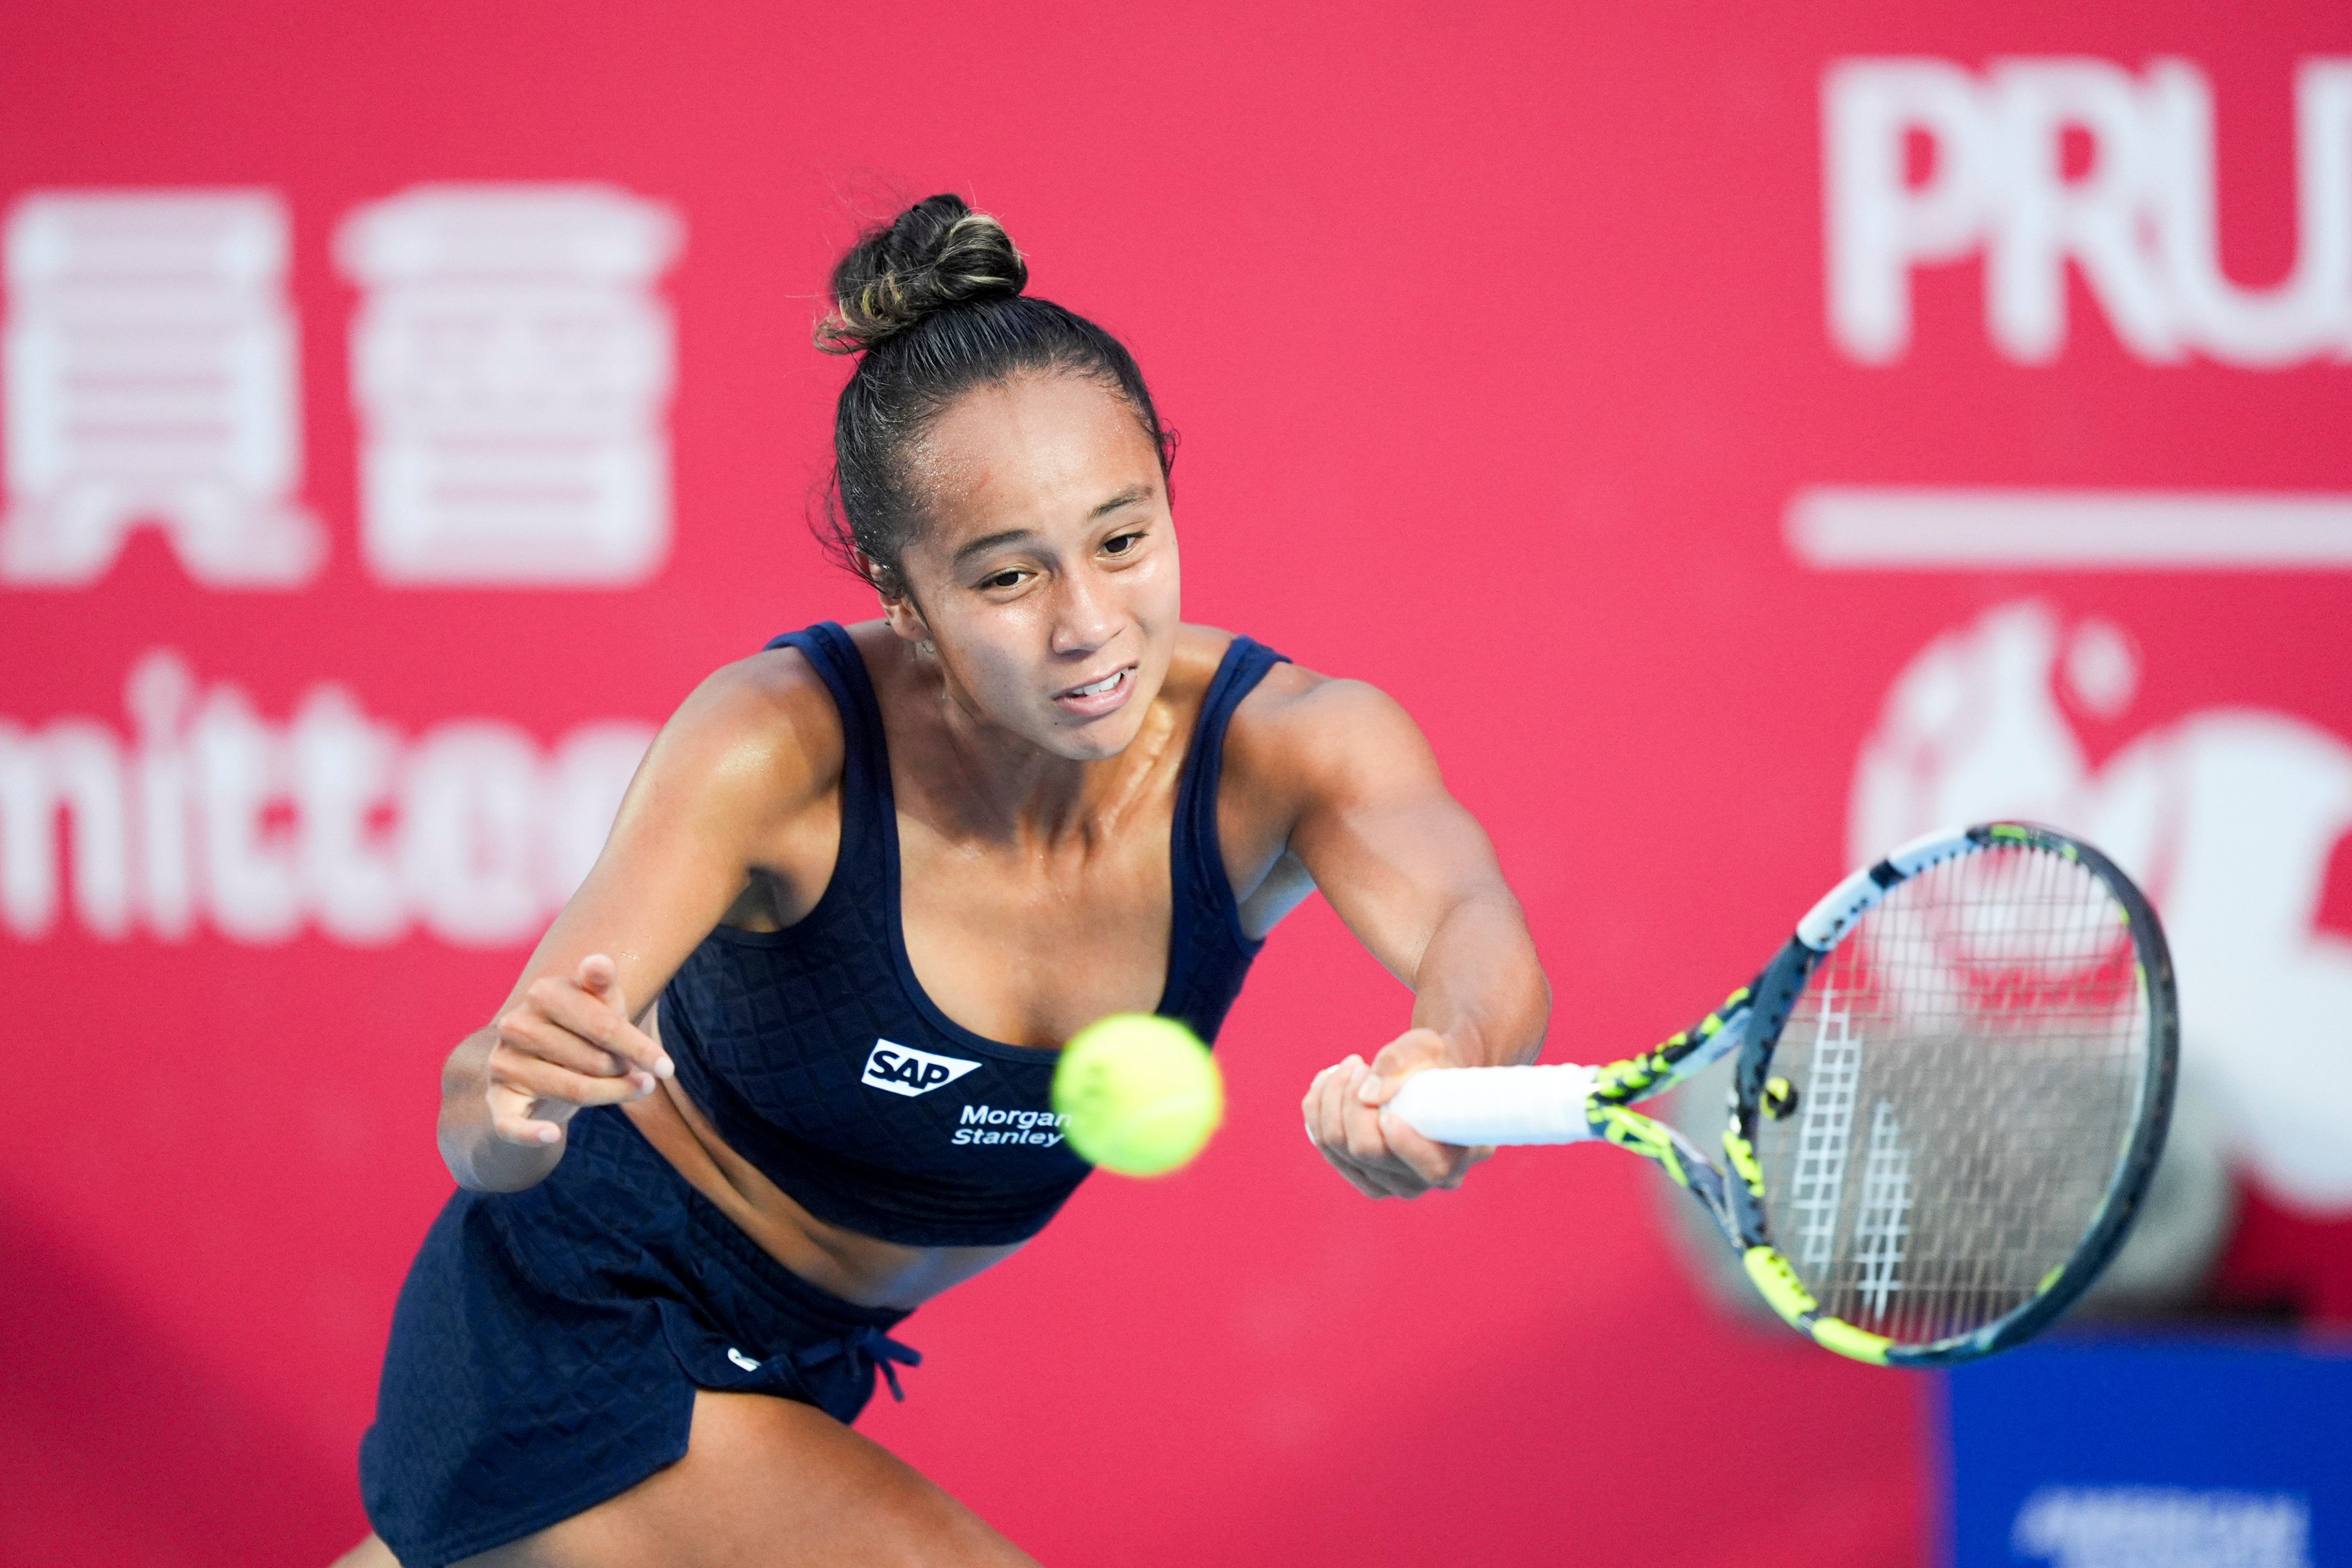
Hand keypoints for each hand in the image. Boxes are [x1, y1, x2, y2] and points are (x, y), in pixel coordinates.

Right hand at [485, 954, 673, 1145]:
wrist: (542, 1061)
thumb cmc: (584, 1028)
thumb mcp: (600, 1004)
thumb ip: (603, 985)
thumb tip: (600, 962)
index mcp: (543, 992)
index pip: (604, 1026)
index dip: (640, 1048)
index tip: (667, 1068)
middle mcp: (516, 1025)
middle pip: (593, 1061)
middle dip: (623, 1070)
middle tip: (632, 1071)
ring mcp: (503, 1064)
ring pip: (572, 1090)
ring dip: (609, 1095)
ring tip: (625, 1088)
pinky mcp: (498, 1100)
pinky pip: (512, 1124)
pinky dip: (532, 1133)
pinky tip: (553, 1134)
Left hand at [1302, 1026, 1490, 1197]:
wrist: (1426, 1074)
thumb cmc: (1434, 1059)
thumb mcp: (1427, 1046)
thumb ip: (1402, 1062)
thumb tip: (1368, 1094)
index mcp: (1467, 1151)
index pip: (1433, 1167)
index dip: (1407, 1145)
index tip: (1387, 1113)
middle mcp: (1431, 1178)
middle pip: (1372, 1154)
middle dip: (1352, 1104)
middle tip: (1359, 1063)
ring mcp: (1396, 1183)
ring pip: (1342, 1152)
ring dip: (1331, 1102)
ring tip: (1348, 1067)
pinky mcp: (1365, 1176)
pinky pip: (1328, 1151)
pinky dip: (1317, 1114)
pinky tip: (1325, 1083)